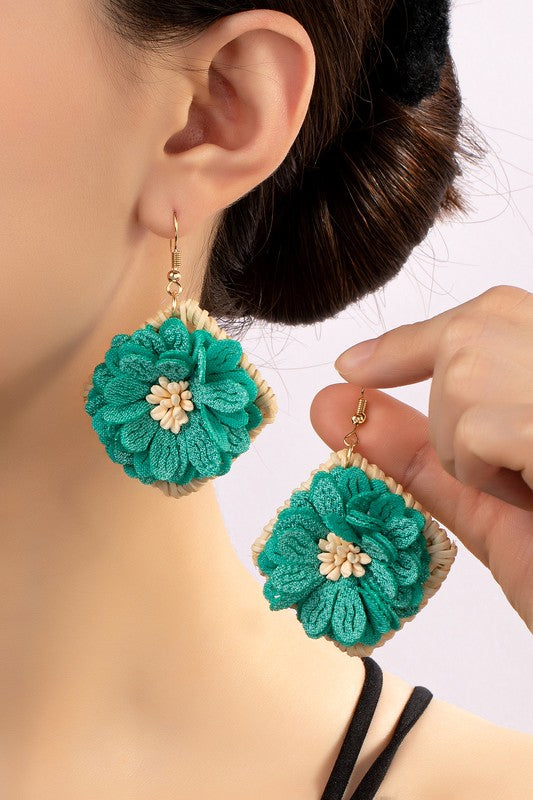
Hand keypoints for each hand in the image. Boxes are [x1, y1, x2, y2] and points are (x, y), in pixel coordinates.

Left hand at [309, 285, 532, 630]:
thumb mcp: (482, 498)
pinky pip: (479, 427)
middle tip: (468, 462)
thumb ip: (417, 445)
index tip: (353, 367)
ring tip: (525, 494)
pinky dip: (481, 473)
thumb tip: (334, 401)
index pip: (490, 314)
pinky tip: (531, 501)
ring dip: (465, 450)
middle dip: (443, 397)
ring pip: (465, 374)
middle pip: (472, 330)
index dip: (413, 339)